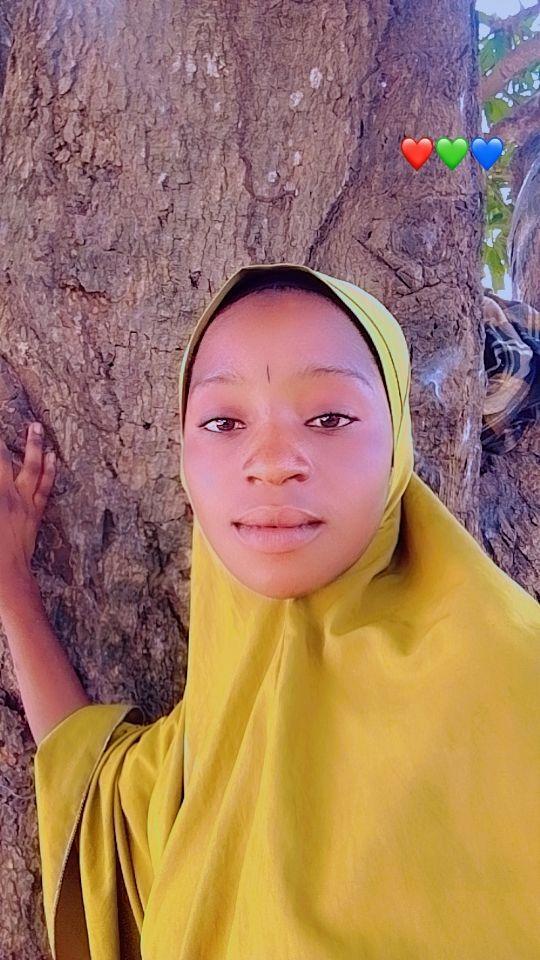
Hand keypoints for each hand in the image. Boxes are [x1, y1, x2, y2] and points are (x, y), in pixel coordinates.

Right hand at [0, 422, 55, 576]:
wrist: (6, 580)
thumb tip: (1, 480)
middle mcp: (8, 495)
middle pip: (4, 459)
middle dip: (3, 439)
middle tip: (21, 423)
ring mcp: (25, 504)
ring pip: (31, 468)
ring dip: (34, 446)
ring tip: (37, 428)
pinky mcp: (35, 515)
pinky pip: (45, 487)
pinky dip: (49, 470)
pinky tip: (53, 458)